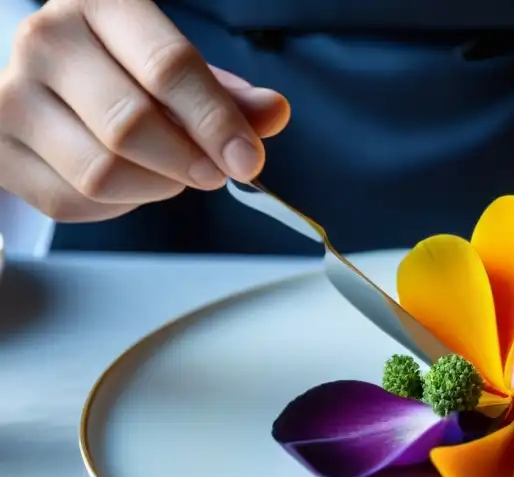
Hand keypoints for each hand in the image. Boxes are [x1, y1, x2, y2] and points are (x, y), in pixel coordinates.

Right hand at [0, 0, 289, 221]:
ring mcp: (13, 94)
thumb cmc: (123, 73)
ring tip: (168, 172)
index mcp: (102, 5)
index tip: (248, 159)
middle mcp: (48, 41)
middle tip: (213, 173)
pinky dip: (116, 206)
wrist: (46, 84)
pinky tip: (127, 183)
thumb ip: (228, 97)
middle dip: (186, 161)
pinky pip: (71, 201)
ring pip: (101, 172)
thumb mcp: (180, 72)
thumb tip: (274, 113)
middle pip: (130, 125)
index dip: (215, 121)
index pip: (168, 66)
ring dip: (153, 187)